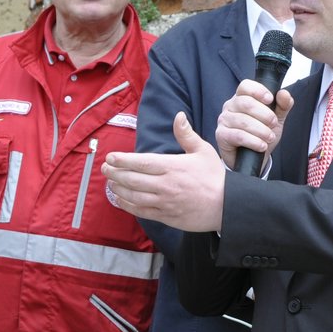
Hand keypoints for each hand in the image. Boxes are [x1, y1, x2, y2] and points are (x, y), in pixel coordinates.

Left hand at [102, 112, 226, 232]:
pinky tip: (120, 200)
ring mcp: (164, 202)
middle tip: (105, 168)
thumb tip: (178, 116)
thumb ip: (186, 134)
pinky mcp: (166, 216)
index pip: (141, 162)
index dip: (122, 160)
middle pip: (132, 179)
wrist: (227, 205)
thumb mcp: (203, 151)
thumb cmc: (215, 177)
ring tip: (110, 182)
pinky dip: (128, 206)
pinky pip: (141, 211)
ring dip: (118, 189)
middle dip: (115, 173)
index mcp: (173, 166)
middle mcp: (165, 184)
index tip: (110, 157)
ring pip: (134, 196)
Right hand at [215, 80, 293, 168]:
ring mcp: (224, 120)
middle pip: (246, 103)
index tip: (270, 99)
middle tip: (274, 123)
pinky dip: (253, 141)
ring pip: (243, 121)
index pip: (245, 86)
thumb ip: (282, 106)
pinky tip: (262, 146)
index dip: (258, 91)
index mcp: (242, 97)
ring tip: (270, 137)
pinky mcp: (221, 135)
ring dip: (261, 130)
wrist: (254, 158)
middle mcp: (230, 106)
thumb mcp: (277, 119)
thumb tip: (283, 93)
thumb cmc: (262, 134)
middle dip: (264, 114)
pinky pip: (238, 136)